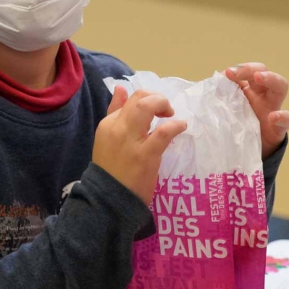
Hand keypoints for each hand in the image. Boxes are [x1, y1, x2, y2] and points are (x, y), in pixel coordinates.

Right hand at [93, 86, 187, 203]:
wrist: (108, 200)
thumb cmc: (112, 170)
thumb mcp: (108, 138)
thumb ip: (114, 112)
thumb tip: (120, 88)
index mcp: (108, 124)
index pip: (130, 99)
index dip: (147, 100)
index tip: (156, 112)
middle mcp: (118, 128)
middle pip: (140, 98)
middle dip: (157, 98)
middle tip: (166, 110)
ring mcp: (131, 141)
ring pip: (146, 107)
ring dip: (163, 105)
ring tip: (172, 115)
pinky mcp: (145, 155)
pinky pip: (162, 132)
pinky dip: (175, 125)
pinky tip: (181, 127)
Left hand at [225, 63, 288, 159]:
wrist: (245, 154)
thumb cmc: (233, 128)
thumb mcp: (224, 112)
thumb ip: (216, 100)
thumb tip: (205, 86)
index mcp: (247, 90)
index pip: (246, 71)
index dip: (238, 69)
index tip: (226, 73)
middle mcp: (261, 95)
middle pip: (262, 72)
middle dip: (250, 69)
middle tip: (234, 73)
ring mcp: (272, 109)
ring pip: (280, 87)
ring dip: (271, 78)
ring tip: (260, 77)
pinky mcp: (278, 129)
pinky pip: (286, 120)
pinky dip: (281, 117)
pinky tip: (274, 117)